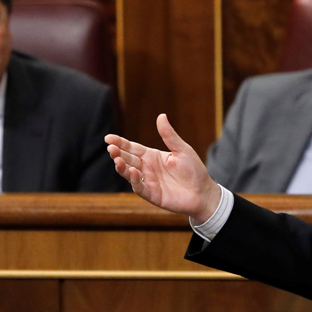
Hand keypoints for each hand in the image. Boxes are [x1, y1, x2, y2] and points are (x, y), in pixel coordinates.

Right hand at [105, 114, 221, 222]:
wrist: (204, 192)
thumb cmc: (194, 170)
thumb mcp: (182, 150)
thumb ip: (169, 136)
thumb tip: (161, 116)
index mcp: (152, 156)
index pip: (132, 148)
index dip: (120, 143)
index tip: (108, 138)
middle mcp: (147, 168)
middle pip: (128, 159)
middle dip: (118, 153)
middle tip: (111, 148)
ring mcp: (149, 182)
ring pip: (130, 174)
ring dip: (122, 167)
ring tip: (116, 159)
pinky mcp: (152, 195)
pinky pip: (140, 188)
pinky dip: (135, 180)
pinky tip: (133, 171)